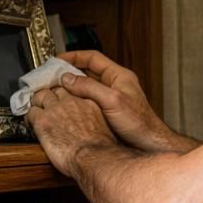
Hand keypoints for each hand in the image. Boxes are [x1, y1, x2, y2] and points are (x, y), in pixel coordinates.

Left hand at [27, 85, 115, 178]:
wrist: (93, 158)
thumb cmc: (101, 151)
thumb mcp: (105, 129)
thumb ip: (94, 121)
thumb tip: (90, 127)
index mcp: (89, 103)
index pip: (73, 91)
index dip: (66, 97)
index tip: (64, 102)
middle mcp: (72, 102)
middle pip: (56, 90)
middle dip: (50, 95)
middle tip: (47, 103)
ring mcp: (56, 109)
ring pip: (40, 96)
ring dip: (37, 103)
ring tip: (36, 110)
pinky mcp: (42, 120)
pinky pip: (30, 112)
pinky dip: (29, 117)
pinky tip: (31, 124)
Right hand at [55, 50, 176, 150]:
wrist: (151, 145)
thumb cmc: (140, 124)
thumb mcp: (112, 101)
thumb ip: (90, 87)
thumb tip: (67, 78)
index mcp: (120, 76)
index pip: (93, 58)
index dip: (73, 57)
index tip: (57, 61)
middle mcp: (116, 85)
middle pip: (88, 72)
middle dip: (69, 72)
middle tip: (51, 76)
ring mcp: (113, 98)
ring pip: (87, 87)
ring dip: (71, 87)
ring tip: (54, 89)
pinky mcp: (110, 111)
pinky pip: (89, 100)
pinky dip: (77, 100)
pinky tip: (67, 106)